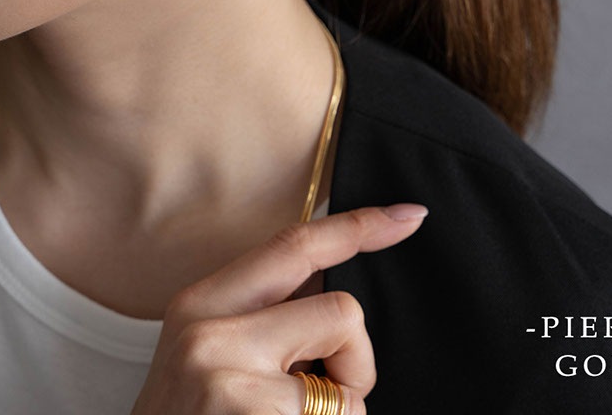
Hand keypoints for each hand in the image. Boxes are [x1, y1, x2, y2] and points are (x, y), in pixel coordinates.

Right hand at [130, 203, 428, 414]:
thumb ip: (265, 316)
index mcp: (202, 302)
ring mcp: (232, 383)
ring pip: (349, 387)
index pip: (295, 245)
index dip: (359, 226)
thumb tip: (336, 294)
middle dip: (352, 360)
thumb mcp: (209, 353)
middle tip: (317, 397)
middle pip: (343, 311)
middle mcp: (211, 334)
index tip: (409, 216)